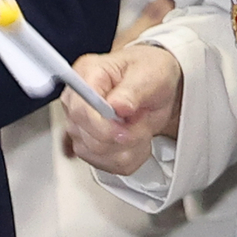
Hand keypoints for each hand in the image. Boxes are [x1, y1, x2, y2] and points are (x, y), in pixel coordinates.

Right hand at [62, 43, 185, 175]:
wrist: (158, 86)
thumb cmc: (150, 71)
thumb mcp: (150, 73)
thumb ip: (133, 90)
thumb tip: (117, 106)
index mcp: (87, 75)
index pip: (80, 110)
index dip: (102, 126)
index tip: (125, 130)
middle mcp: (77, 101)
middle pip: (86, 138)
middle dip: (121, 138)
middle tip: (141, 122)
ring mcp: (81, 125)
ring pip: (95, 155)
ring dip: (127, 149)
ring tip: (140, 129)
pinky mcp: (90, 144)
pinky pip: (106, 165)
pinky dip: (129, 158)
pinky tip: (136, 142)